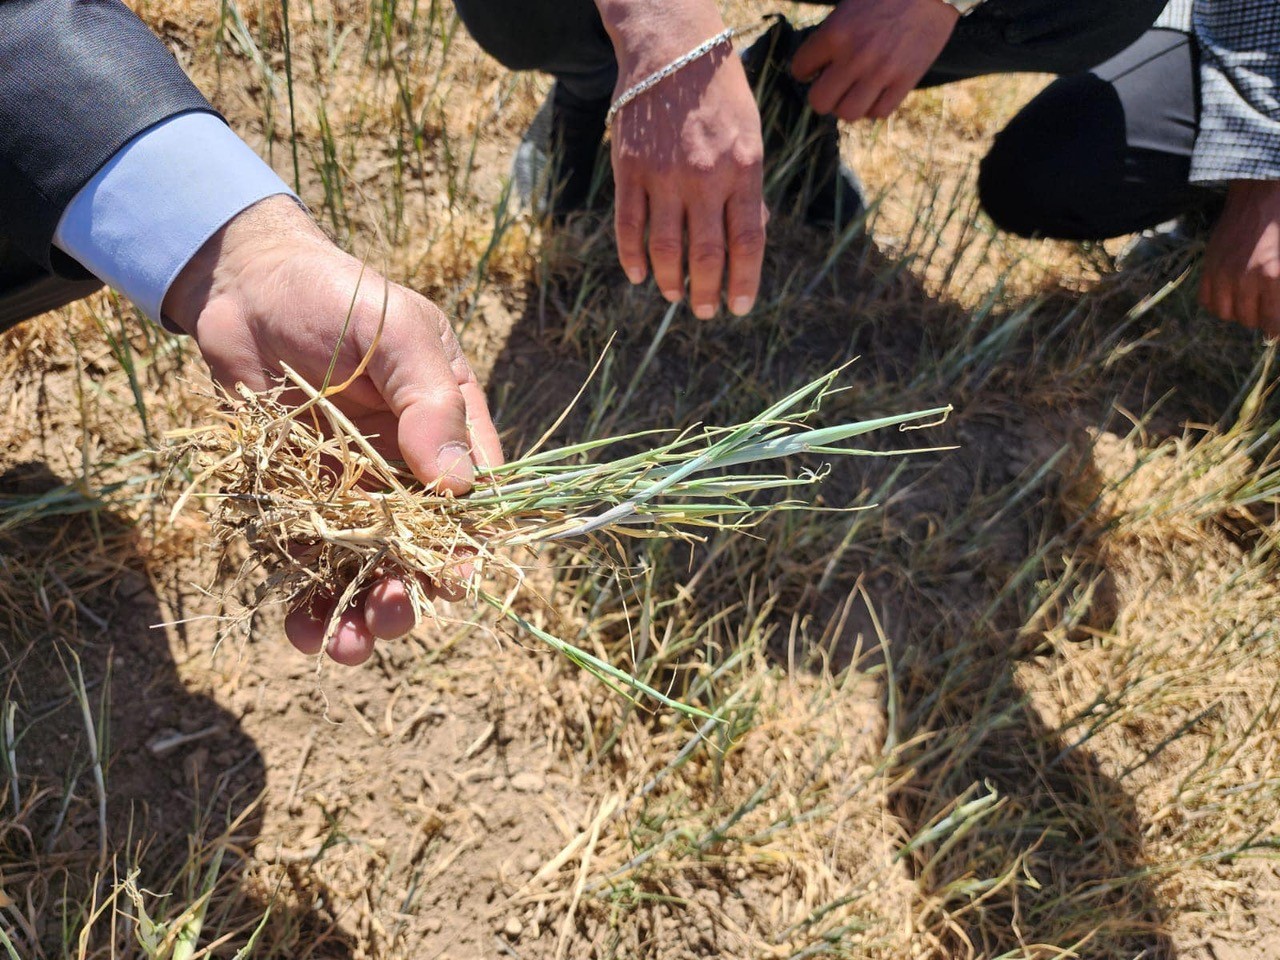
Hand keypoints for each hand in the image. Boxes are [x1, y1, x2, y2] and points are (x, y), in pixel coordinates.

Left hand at [164, 196, 503, 665]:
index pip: (475, 500)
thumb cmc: (342, 297)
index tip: (452, 584)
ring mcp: (353, 487)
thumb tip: (461, 486)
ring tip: (343, 648)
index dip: (468, 547)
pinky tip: (300, 629)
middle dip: (407, 595)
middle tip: (386, 620)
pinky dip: (307, 597)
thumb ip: (430, 405)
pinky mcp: (299, 497)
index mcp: (449, 430)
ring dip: (359, 612)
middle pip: (420, 549)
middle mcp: (407, 469)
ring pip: (367, 566)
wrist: (248, 286)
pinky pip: (309, 557)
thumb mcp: (402, 336)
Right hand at [600, 1, 765, 318]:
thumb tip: (751, 238)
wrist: (673, 49)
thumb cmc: (719, 95)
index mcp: (743, 169)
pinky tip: (638, 274)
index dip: (744, 281)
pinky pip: (629, 225)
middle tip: (705, 311)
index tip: (739, 307)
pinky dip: (632, 256)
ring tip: (675, 295)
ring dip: (670, 280)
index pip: (747, 241)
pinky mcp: (629, 169)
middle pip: (707, 253)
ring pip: (665, 247)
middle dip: (707, 291)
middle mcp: (705, 177)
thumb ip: (749, 188)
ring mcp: (664, 174)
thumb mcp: (750, 136)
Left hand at [791, 0, 958, 121]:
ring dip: (848, 105)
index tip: (814, 69)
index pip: (800, 68)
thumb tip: (818, 66)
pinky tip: (877, 92)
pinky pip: (879, 113)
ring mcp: (881, 72)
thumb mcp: (849, 6)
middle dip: (823, 96)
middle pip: (820, 102)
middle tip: (832, 86)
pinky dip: (874, 107)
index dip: (805, 70)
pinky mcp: (905, 80)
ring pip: (848, 113)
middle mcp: (854, 57)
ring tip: (855, 92)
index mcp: (835, 33)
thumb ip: (831, 36)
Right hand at [1200, 180, 1279, 335]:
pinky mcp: (1209, 265)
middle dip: (1262, 315)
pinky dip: (1219, 301)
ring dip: (1239, 311)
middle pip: (1250, 320)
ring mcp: (1223, 273)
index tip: (1276, 323)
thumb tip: (1276, 319)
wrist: (1263, 193)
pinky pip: (1207, 300)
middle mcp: (1245, 279)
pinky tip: (1231, 292)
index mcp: (1273, 277)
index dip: (1276, 326)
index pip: (1273, 323)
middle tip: (1268, 302)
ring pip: (1227, 313)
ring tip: (1250, 298)